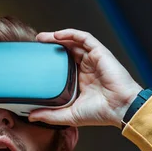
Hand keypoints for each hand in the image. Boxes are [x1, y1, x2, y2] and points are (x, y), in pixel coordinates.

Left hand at [29, 29, 143, 127]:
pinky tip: (57, 35)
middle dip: (50, 46)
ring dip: (57, 37)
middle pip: (65, 51)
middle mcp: (86, 68)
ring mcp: (93, 59)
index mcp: (80, 80)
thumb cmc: (101, 113)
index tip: (34, 60)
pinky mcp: (100, 52)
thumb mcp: (69, 115)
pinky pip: (84, 38)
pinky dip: (71, 34)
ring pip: (73, 42)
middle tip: (36, 45)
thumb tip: (31, 116)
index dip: (49, 60)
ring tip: (42, 38)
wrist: (120, 109)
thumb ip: (50, 115)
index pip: (62, 65)